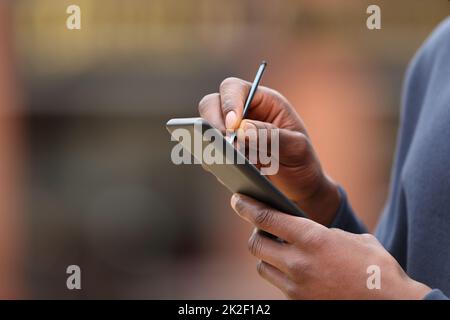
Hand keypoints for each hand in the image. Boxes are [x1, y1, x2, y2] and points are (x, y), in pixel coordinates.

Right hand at [198, 77, 338, 224]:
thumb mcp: (296, 147)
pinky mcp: (223, 154)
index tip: (232, 125)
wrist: (299, 187)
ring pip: (205, 129)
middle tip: (224, 143)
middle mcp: (242, 113)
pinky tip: (226, 170)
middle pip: (211, 104)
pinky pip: (208, 153)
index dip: (229, 103)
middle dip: (213, 123)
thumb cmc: (302, 161)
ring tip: (228, 159)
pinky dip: (212, 161)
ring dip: (212, 143)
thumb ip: (271, 136)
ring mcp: (230, 134)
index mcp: (262, 101)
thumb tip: (242, 130)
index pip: (234, 89)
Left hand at [230, 193, 431, 299]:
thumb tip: (308, 232)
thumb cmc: (377, 268)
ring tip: (278, 249)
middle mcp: (299, 262)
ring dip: (265, 256)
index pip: (267, 218)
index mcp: (313, 239)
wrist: (391, 304)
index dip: (247, 206)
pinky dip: (280, 273)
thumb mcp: (352, 238)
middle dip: (255, 233)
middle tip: (260, 227)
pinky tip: (293, 268)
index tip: (237, 199)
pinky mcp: (299, 302)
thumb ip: (323, 232)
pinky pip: (278, 283)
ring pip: (262, 266)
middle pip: (255, 244)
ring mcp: (297, 286)